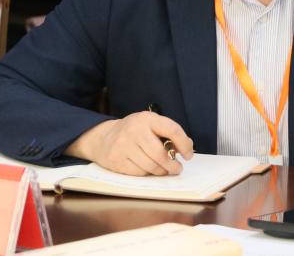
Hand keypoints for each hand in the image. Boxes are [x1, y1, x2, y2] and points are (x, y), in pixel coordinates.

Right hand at [65, 111, 193, 175]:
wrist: (104, 138)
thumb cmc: (135, 132)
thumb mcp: (151, 125)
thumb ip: (169, 133)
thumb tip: (187, 148)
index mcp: (147, 119)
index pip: (172, 129)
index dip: (184, 144)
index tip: (188, 155)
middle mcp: (134, 130)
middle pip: (160, 154)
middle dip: (172, 165)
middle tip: (177, 169)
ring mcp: (123, 145)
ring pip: (150, 166)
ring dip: (161, 171)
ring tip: (164, 170)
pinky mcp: (116, 160)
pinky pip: (139, 173)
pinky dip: (147, 174)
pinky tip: (147, 169)